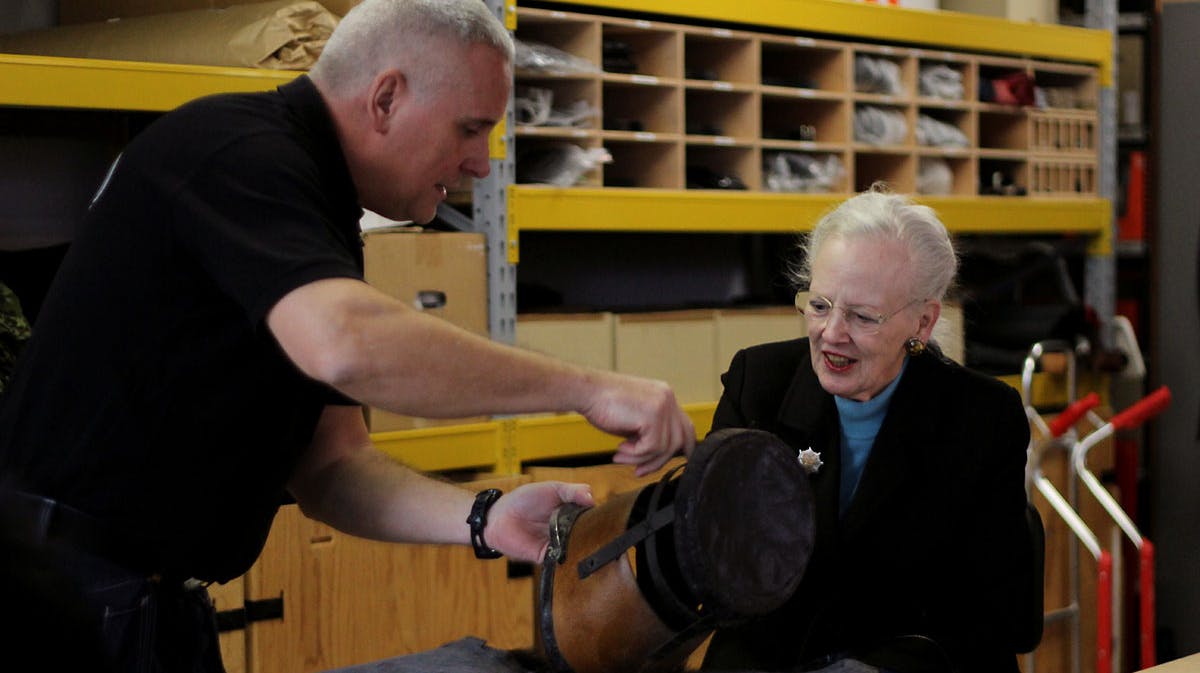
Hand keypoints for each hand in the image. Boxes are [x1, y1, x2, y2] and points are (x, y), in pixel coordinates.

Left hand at [485, 481, 594, 562]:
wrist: (499, 517)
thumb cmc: (524, 499)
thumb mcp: (552, 488)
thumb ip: (572, 491)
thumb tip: (592, 497)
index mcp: (572, 511)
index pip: (592, 516)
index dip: (600, 517)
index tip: (608, 517)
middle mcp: (568, 529)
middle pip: (588, 534)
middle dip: (594, 533)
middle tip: (600, 532)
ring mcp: (559, 543)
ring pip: (578, 549)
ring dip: (583, 547)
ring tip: (589, 543)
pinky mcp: (548, 557)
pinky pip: (562, 561)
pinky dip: (568, 559)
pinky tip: (573, 554)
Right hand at [580, 372, 695, 476]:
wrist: (586, 391)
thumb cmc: (603, 405)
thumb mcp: (633, 419)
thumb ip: (649, 432)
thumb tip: (657, 456)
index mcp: (664, 395)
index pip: (685, 425)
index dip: (685, 446)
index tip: (678, 461)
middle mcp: (668, 398)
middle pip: (681, 438)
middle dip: (662, 460)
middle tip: (640, 471)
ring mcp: (662, 405)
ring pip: (665, 447)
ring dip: (640, 459)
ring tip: (620, 456)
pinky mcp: (653, 415)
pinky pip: (652, 447)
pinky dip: (634, 454)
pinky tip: (619, 448)